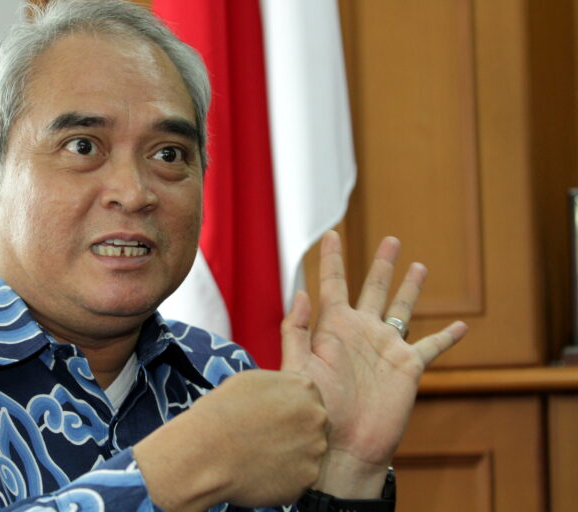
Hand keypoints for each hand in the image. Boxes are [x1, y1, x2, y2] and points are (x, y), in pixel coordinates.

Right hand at [134, 369, 327, 510]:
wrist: (206, 452)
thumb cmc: (222, 412)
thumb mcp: (251, 379)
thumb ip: (278, 384)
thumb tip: (284, 393)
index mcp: (306, 387)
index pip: (308, 398)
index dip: (287, 409)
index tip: (270, 417)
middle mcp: (317, 416)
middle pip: (313, 425)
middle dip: (294, 432)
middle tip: (265, 438)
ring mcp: (315, 449)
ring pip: (308, 453)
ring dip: (290, 455)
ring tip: (260, 455)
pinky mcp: (308, 478)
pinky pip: (300, 477)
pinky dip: (284, 477)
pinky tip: (261, 471)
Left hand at [280, 231, 467, 497]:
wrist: (343, 447)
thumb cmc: (316, 411)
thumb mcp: (299, 368)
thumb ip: (296, 332)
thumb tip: (300, 293)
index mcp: (334, 328)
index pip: (333, 284)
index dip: (331, 259)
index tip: (330, 234)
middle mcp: (362, 332)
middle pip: (374, 288)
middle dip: (382, 264)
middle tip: (391, 240)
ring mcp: (386, 348)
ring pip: (403, 309)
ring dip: (411, 288)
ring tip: (419, 265)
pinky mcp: (408, 368)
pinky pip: (431, 347)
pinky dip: (446, 336)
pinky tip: (460, 326)